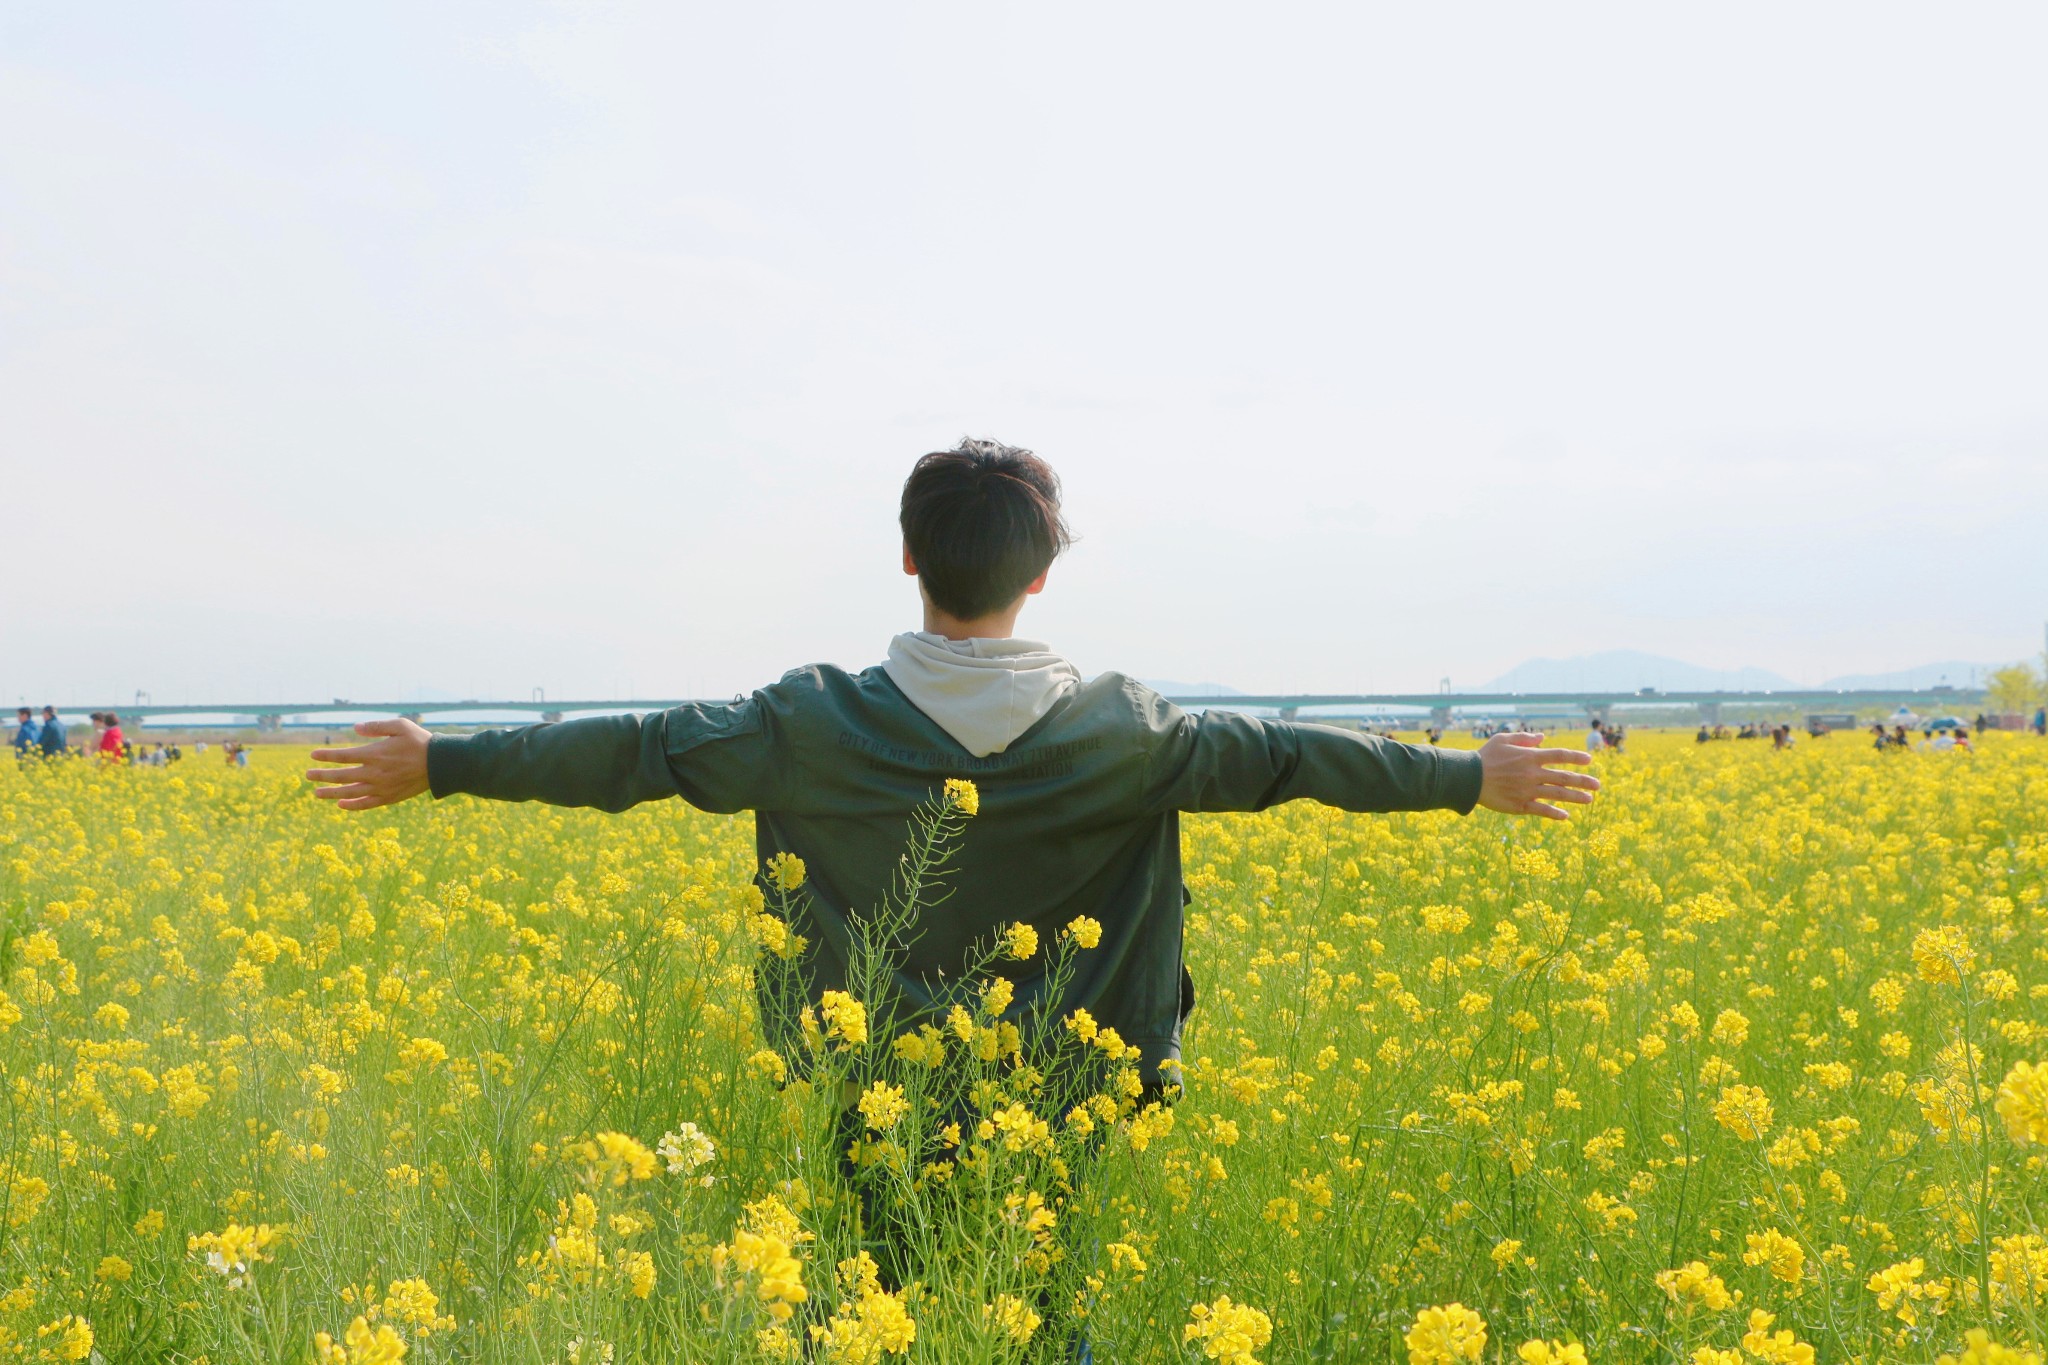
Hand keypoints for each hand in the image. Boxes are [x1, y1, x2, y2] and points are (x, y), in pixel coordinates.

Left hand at [305, 718, 431, 810]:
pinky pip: (366, 804)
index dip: (326, 756)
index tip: (312, 755)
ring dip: (331, 793)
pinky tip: (341, 804)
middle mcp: (375, 773)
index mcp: (375, 754)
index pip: (343, 756)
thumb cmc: (420, 742)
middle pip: (342, 776)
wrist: (440, 764)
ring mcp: (381, 787)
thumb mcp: (400, 725)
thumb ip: (376, 727)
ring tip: (317, 793)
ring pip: (350, 792)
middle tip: (307, 775)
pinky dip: (352, 805)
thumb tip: (354, 728)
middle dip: (322, 775)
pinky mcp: (389, 797)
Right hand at [1475, 731, 1599, 820]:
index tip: (1589, 760)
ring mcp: (1528, 790)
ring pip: (1557, 794)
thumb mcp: (1503, 739)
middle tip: (1597, 785)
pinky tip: (1566, 816)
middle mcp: (1532, 773)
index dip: (1576, 757)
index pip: (1559, 755)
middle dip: (1583, 781)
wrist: (1468, 778)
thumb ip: (1524, 738)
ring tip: (1589, 800)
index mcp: (1530, 756)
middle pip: (1564, 777)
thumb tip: (1542, 737)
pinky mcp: (1520, 805)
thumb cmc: (1485, 756)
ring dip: (1576, 797)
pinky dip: (1555, 813)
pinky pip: (1541, 810)